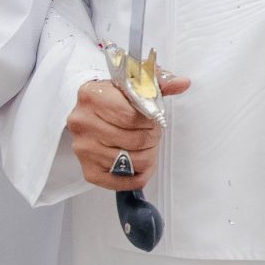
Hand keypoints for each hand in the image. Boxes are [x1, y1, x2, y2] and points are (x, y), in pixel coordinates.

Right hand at [68, 70, 189, 190]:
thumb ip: (159, 82)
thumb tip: (182, 83)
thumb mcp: (136, 83)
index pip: (132, 116)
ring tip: (145, 144)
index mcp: (92, 95)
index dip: (151, 118)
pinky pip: (123, 182)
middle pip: (135, 140)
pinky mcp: (88, 171)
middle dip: (152, 136)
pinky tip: (139, 162)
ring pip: (133, 161)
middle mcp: (82, 122)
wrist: (92, 112)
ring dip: (148, 154)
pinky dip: (139, 175)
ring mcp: (83, 149)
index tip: (153, 115)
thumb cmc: (116, 97)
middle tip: (152, 130)